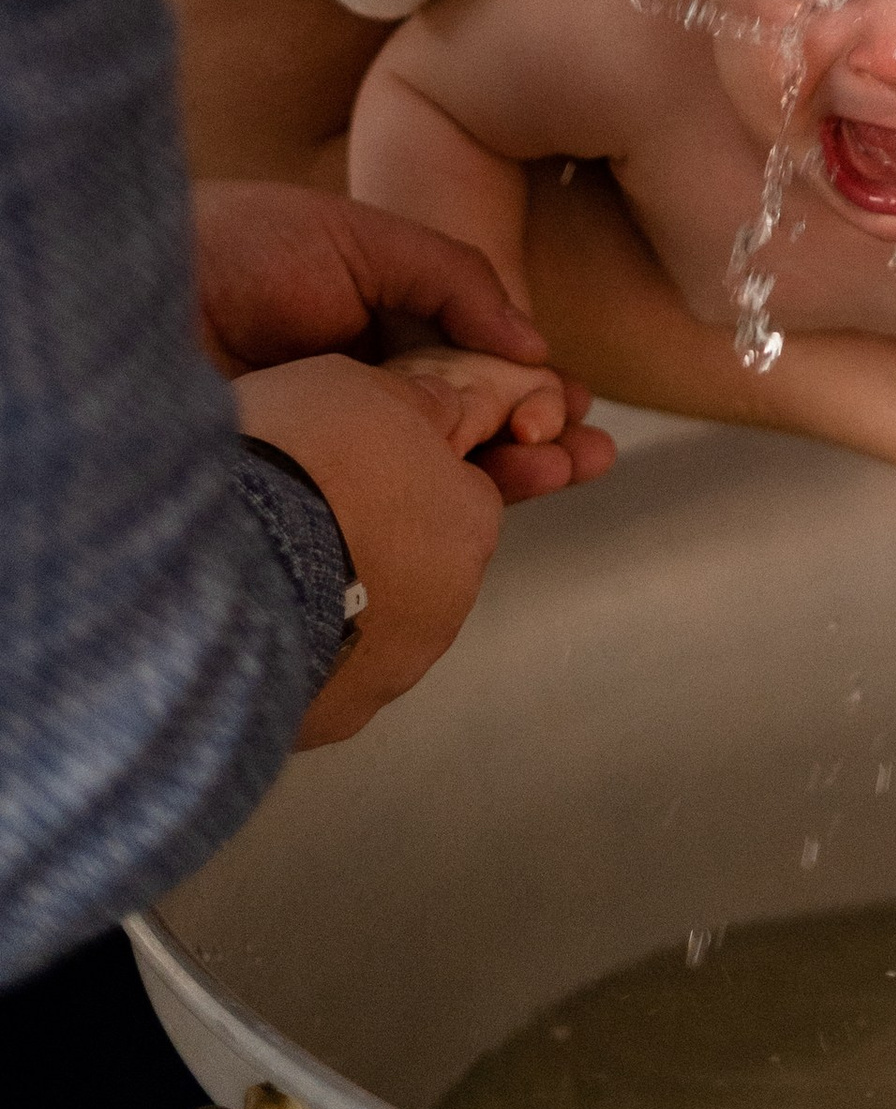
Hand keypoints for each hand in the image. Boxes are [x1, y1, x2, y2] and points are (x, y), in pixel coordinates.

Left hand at [197, 182, 610, 501]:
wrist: (132, 304)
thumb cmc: (235, 249)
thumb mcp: (358, 240)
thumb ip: (453, 279)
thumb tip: (534, 343)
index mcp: (379, 329)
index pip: (475, 367)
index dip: (531, 386)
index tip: (574, 402)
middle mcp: (367, 392)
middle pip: (472, 424)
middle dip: (540, 437)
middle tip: (591, 452)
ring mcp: (342, 443)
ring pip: (442, 468)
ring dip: (514, 473)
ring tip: (570, 472)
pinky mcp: (312, 488)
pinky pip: (393, 503)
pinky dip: (451, 505)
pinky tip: (496, 501)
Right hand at [229, 352, 509, 746]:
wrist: (215, 559)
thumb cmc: (297, 465)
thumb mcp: (359, 388)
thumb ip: (411, 403)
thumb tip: (440, 407)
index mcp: (467, 522)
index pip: (457, 496)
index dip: (402, 477)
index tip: (350, 468)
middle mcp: (443, 608)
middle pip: (415, 567)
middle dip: (368, 545)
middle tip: (300, 514)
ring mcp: (386, 673)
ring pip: (366, 631)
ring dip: (329, 605)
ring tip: (261, 568)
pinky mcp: (327, 720)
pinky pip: (316, 682)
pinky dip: (290, 656)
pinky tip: (243, 624)